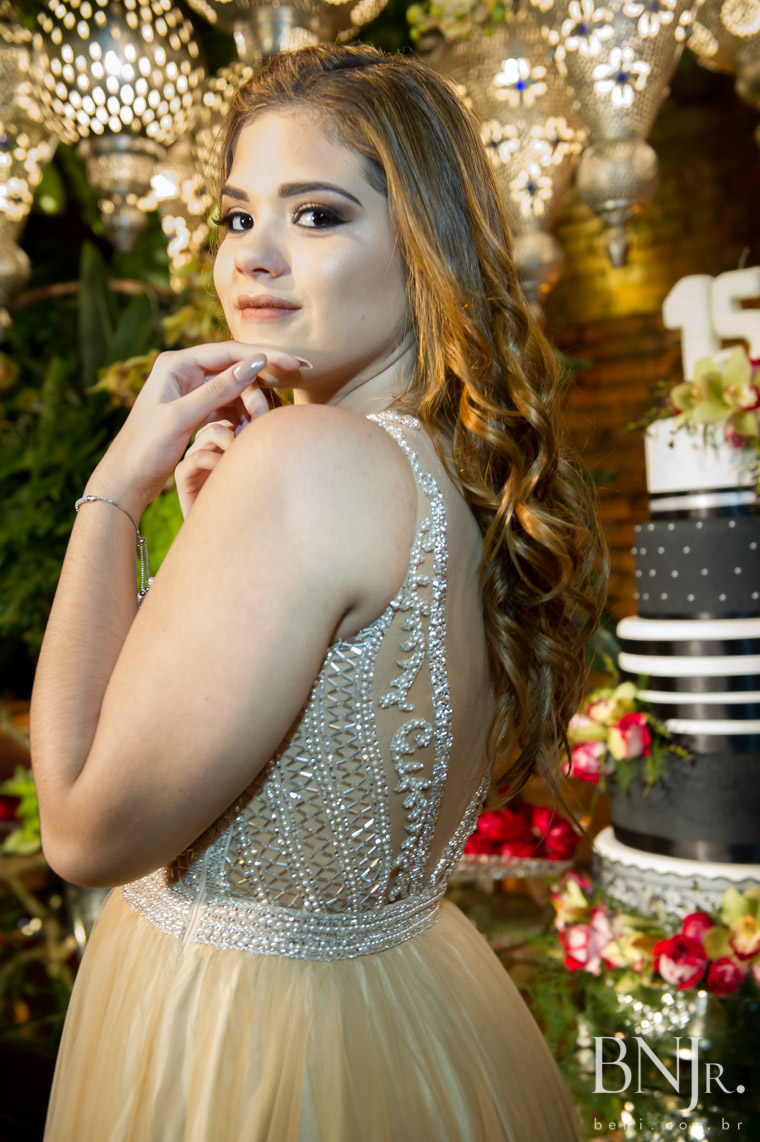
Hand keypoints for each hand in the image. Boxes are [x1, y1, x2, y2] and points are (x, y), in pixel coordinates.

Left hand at [84, 342, 304, 519]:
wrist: (125, 480)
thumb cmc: (146, 448)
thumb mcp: (183, 417)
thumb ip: (219, 389)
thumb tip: (255, 363)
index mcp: (175, 364)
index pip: (229, 351)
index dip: (264, 355)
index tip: (294, 362)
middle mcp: (182, 371)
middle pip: (233, 366)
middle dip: (262, 376)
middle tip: (296, 378)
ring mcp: (188, 391)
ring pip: (232, 386)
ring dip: (251, 399)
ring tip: (267, 415)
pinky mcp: (193, 410)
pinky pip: (225, 404)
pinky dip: (240, 412)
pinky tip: (252, 423)